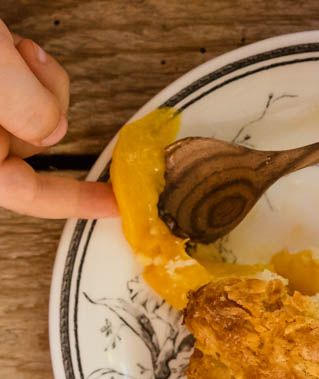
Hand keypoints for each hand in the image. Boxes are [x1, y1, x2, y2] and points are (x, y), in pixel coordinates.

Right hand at [0, 20, 116, 217]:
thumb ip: (25, 106)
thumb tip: (52, 132)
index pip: (23, 192)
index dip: (75, 201)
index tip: (114, 204)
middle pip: (30, 143)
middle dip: (45, 102)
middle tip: (28, 62)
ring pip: (27, 112)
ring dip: (33, 77)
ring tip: (9, 44)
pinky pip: (13, 87)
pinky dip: (19, 63)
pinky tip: (5, 40)